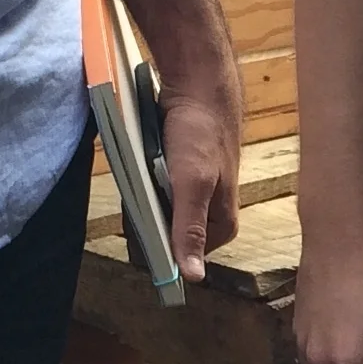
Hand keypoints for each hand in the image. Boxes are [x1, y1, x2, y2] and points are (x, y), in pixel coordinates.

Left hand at [156, 52, 241, 282]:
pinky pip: (155, 192)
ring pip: (158, 213)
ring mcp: (194, 195)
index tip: (141, 220)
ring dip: (144, 199)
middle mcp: (210, 215)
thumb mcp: (193, 183)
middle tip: (143, 187)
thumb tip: (193, 278)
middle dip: (148, 217)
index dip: (154, 244)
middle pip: (167, 235)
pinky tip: (141, 168)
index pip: (178, 256)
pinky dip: (144, 183)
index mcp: (221, 227)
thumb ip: (189, 229)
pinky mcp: (181, 176)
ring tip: (143, 174)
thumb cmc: (201, 133)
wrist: (199, 85)